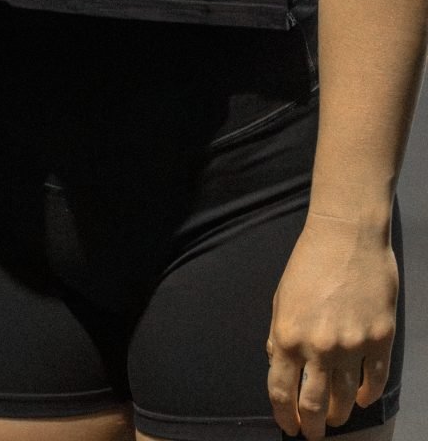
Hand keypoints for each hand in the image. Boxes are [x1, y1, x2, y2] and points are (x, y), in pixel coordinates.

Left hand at [267, 215, 397, 437]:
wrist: (347, 235)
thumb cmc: (308, 263)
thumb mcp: (281, 298)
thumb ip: (278, 334)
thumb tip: (277, 363)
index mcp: (287, 336)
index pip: (281, 390)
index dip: (284, 415)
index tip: (289, 427)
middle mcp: (318, 347)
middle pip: (314, 405)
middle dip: (312, 426)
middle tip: (313, 433)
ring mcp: (352, 346)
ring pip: (345, 398)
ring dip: (338, 414)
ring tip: (335, 417)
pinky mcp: (380, 339)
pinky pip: (375, 381)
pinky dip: (367, 396)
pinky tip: (361, 399)